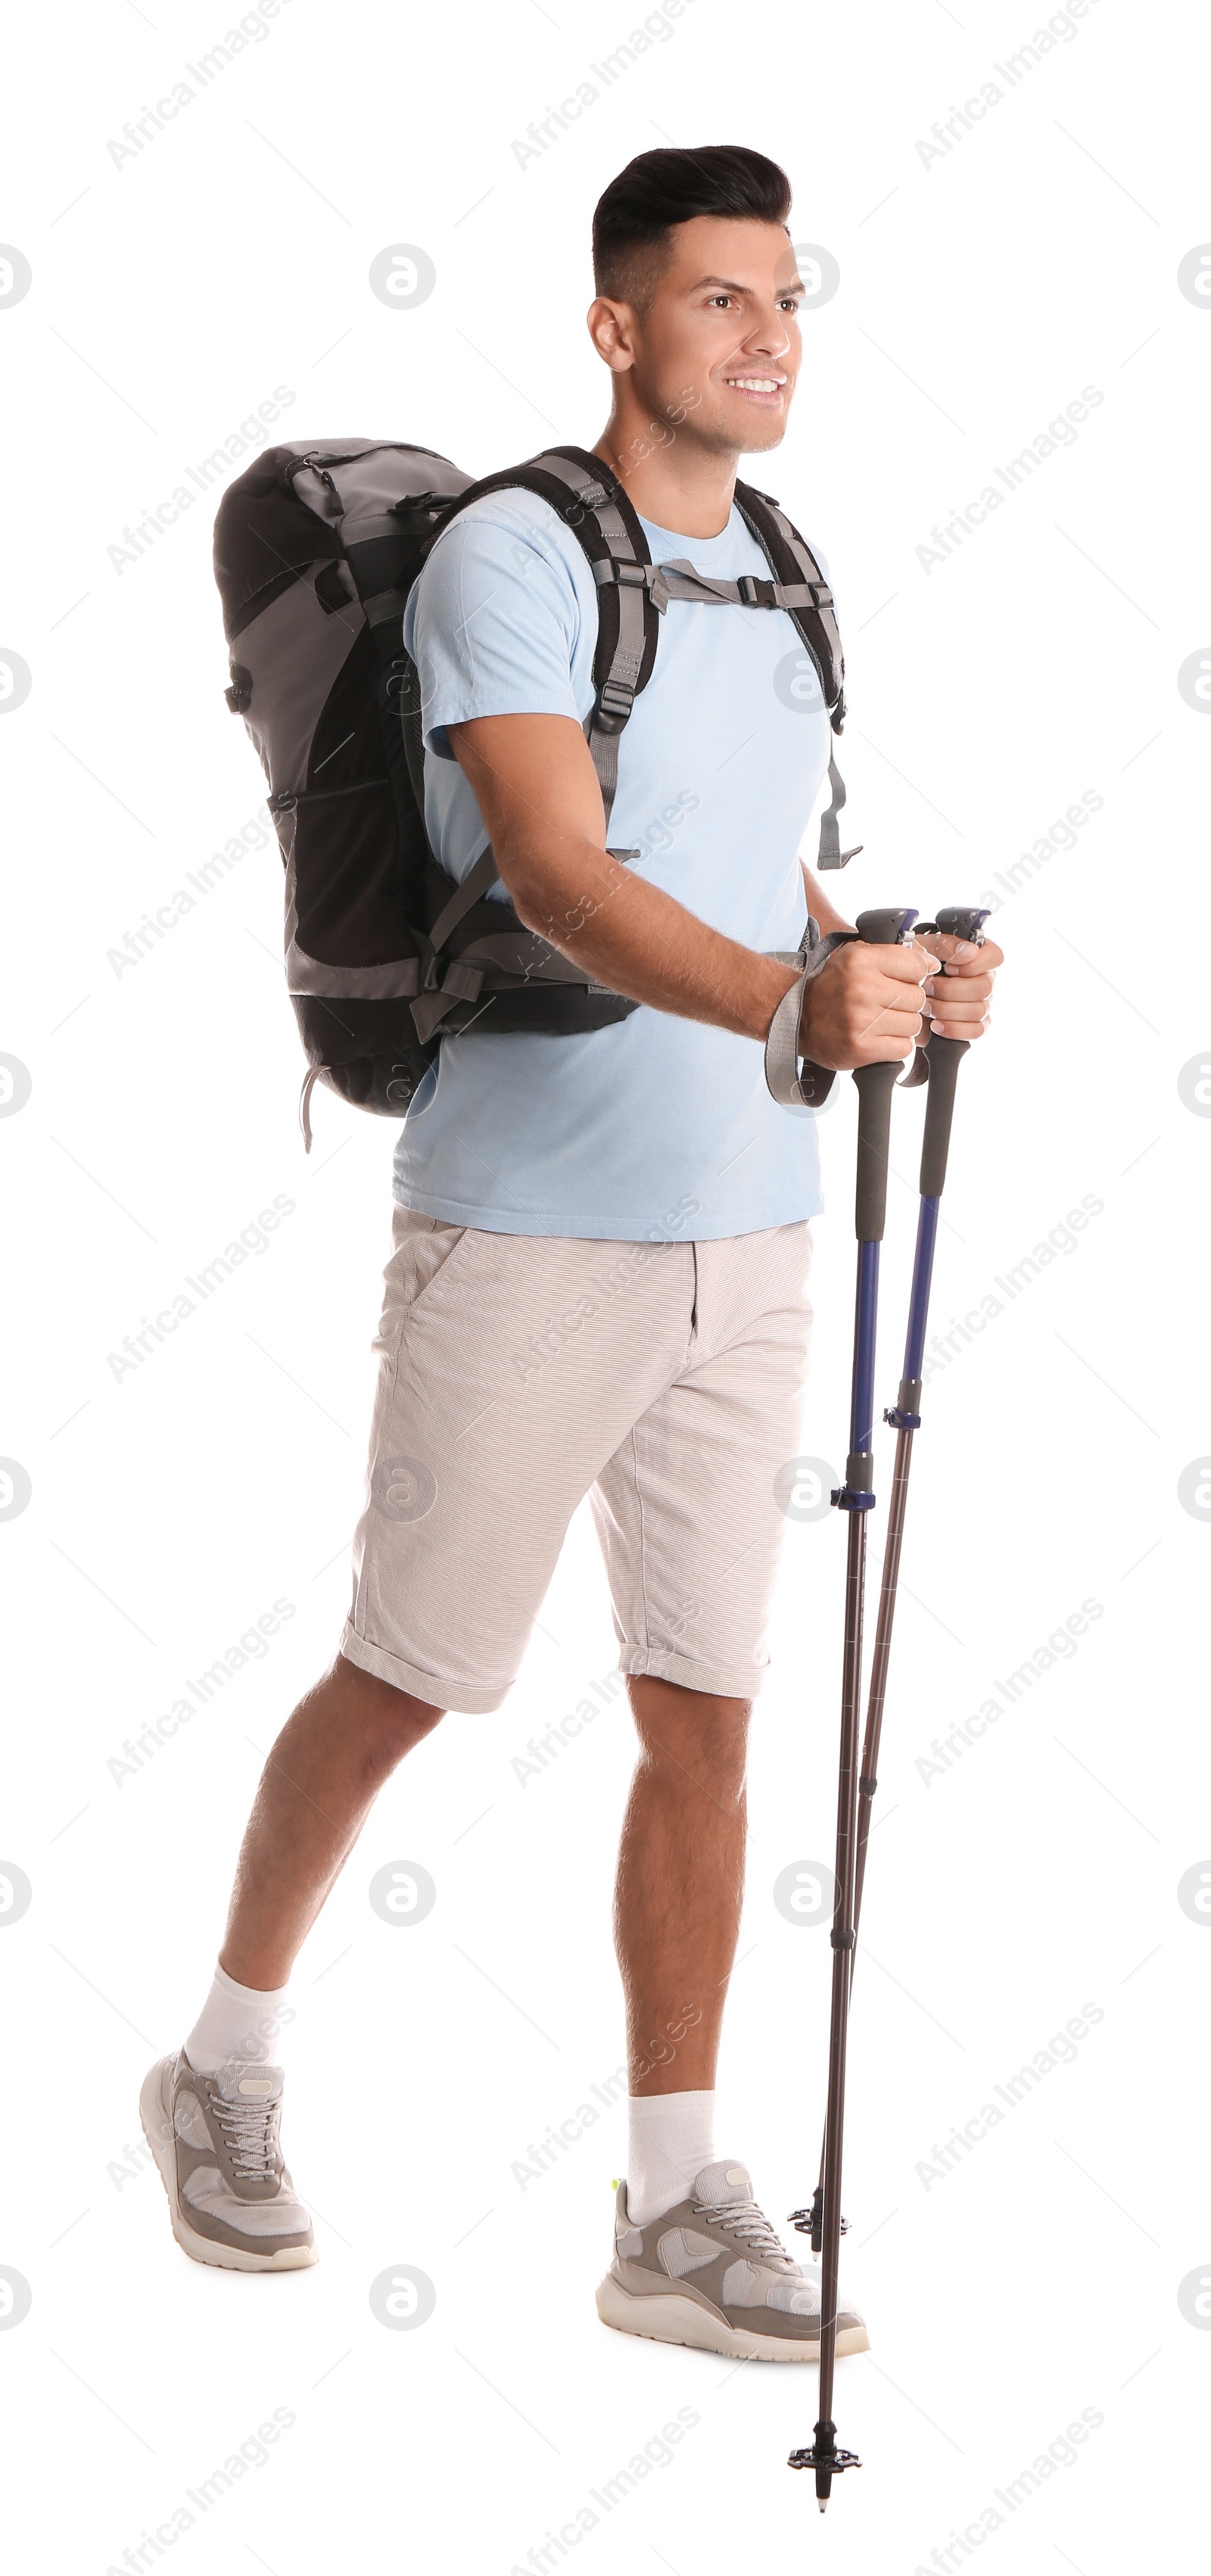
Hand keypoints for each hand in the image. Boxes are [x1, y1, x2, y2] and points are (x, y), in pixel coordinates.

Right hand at [797, 935, 937, 1071]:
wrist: (799, 1019)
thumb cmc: (833, 988)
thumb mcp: (856, 958)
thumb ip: (894, 955)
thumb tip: (933, 965)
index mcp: (861, 960)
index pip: (917, 966)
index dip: (914, 977)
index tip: (903, 982)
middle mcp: (861, 988)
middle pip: (918, 998)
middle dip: (908, 1004)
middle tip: (888, 1005)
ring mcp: (861, 1019)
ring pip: (914, 1025)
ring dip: (903, 1026)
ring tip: (882, 1023)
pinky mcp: (862, 1046)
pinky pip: (903, 1048)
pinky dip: (895, 1045)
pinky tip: (879, 1038)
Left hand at [922, 931, 1002, 1040]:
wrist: (904, 991)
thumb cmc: (918, 965)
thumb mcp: (924, 946)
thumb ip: (945, 944)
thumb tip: (966, 951)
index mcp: (978, 954)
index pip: (994, 957)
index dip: (972, 965)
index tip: (948, 967)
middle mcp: (986, 978)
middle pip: (984, 987)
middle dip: (950, 990)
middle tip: (928, 988)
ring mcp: (984, 1002)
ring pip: (979, 1010)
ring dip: (947, 1010)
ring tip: (927, 1006)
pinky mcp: (976, 1024)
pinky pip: (977, 1030)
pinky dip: (954, 1029)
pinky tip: (936, 1024)